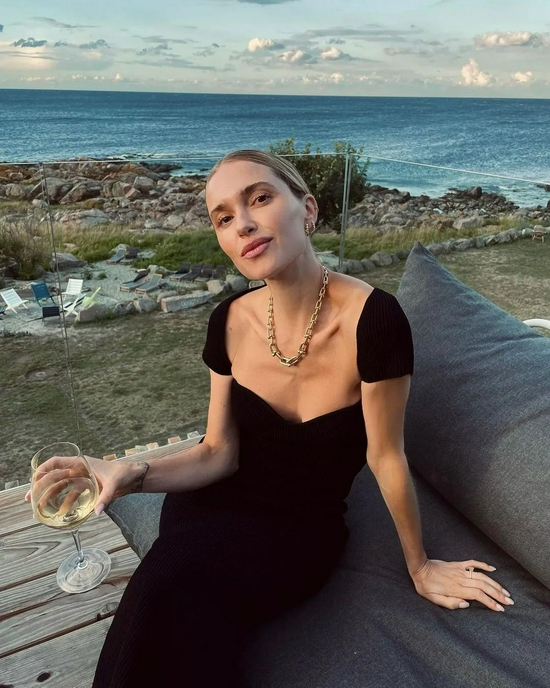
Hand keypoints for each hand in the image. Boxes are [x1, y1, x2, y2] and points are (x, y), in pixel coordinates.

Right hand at [25, 455, 140, 514]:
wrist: (134, 477)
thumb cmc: (124, 474)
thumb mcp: (114, 484)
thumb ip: (105, 498)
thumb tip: (97, 512)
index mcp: (82, 463)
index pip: (57, 461)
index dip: (43, 468)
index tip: (33, 479)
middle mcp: (79, 470)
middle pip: (55, 475)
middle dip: (41, 485)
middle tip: (29, 498)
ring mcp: (82, 479)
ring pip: (61, 486)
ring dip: (50, 495)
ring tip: (38, 507)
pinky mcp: (87, 487)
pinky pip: (72, 494)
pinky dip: (64, 502)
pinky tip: (59, 512)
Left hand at [410, 559, 513, 611]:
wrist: (419, 568)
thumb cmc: (425, 586)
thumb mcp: (433, 599)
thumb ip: (450, 603)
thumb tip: (466, 605)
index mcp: (456, 589)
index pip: (478, 596)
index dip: (490, 602)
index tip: (501, 608)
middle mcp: (461, 579)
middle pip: (484, 586)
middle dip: (498, 594)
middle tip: (510, 601)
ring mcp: (460, 570)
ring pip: (481, 576)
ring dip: (495, 583)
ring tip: (505, 591)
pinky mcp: (458, 564)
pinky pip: (473, 563)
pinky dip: (484, 565)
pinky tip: (493, 569)